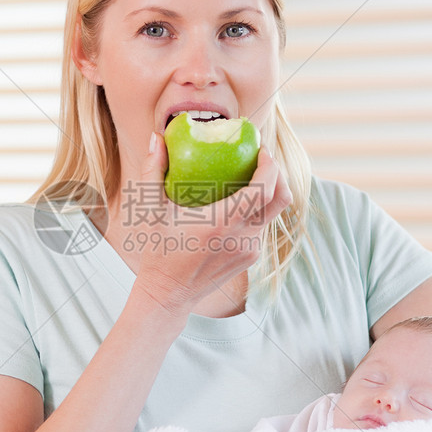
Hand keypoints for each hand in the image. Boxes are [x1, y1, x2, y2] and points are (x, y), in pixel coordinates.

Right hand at [131, 135, 292, 314]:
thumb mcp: (151, 210)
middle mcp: (243, 237)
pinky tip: (240, 200)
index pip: (264, 190)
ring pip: (273, 214)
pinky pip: (262, 227)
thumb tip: (156, 137)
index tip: (261, 149)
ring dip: (268, 192)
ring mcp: (250, 250)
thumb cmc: (158, 251)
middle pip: (281, 200)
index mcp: (223, 223)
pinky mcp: (250, 258)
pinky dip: (257, 210)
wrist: (168, 294)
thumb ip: (153, 170)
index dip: (270, 166)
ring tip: (249, 176)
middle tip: (261, 158)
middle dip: (278, 174)